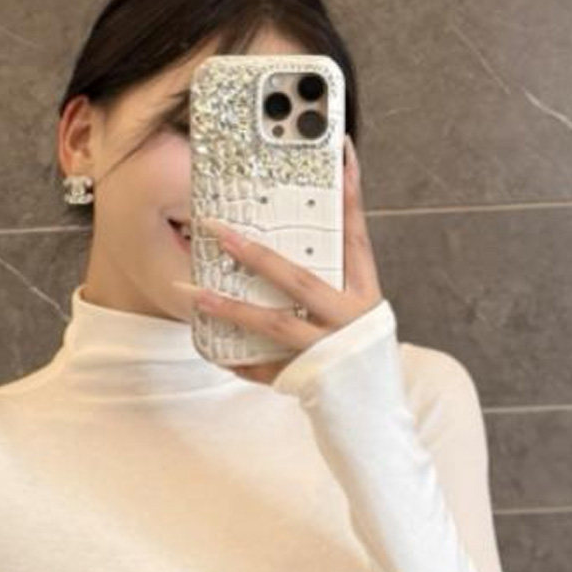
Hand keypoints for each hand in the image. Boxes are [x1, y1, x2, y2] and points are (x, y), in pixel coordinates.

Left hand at [181, 134, 384, 384]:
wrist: (376, 419)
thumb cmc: (363, 357)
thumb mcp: (362, 311)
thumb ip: (337, 277)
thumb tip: (300, 242)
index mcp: (366, 295)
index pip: (355, 236)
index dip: (351, 194)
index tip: (341, 152)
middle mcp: (348, 320)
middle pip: (299, 281)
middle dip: (257, 255)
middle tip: (219, 230)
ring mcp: (327, 352)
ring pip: (274, 325)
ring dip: (231, 308)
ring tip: (195, 292)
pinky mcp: (307, 380)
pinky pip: (265, 369)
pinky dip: (239, 360)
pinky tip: (211, 350)